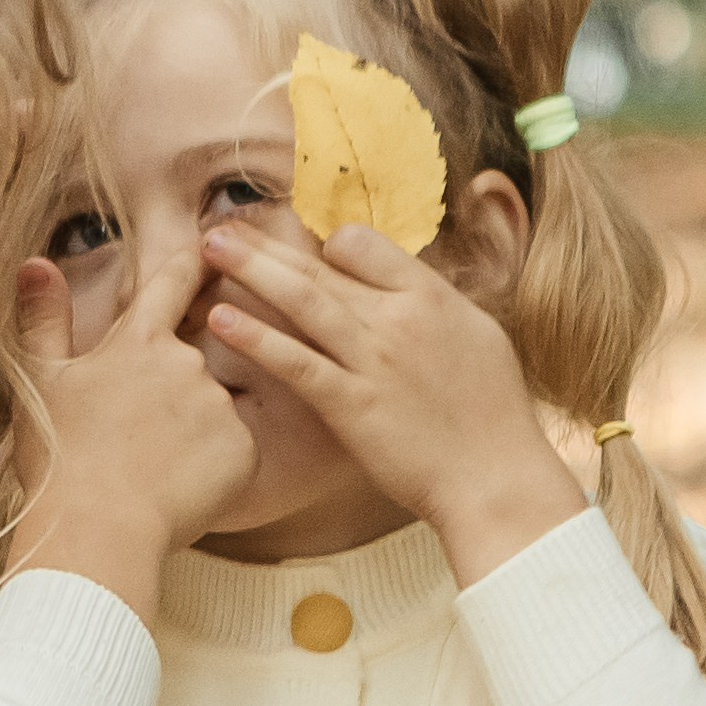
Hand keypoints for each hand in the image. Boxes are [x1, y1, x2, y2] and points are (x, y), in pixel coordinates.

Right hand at [10, 246, 255, 624]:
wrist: (96, 532)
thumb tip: (36, 261)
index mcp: (139, 340)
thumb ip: (44, 317)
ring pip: (210, 408)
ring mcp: (219, 406)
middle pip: (189, 360)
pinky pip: (233, 450)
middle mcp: (188, 362)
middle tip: (132, 435)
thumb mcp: (40, 382)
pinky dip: (211, 466)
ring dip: (189, 428)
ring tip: (149, 470)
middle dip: (167, 388)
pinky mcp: (244, 450)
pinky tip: (176, 490)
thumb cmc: (58, 458)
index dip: (192, 264)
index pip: (175, 280)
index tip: (209, 251)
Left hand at [202, 220, 584, 586]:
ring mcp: (373, 361)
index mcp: (431, 296)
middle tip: (218, 226)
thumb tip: (398, 287)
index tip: (297, 253)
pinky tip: (220, 320)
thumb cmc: (492, 416)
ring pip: (303, 302)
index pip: (362, 244)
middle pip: (321, 266)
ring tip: (209, 248)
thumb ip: (429, 308)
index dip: (324, 245)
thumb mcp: (475, 338)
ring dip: (251, 270)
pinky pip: (297, 363)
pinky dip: (257, 339)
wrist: (496, 479)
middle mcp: (398, 319)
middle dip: (265, 243)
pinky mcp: (352, 405)